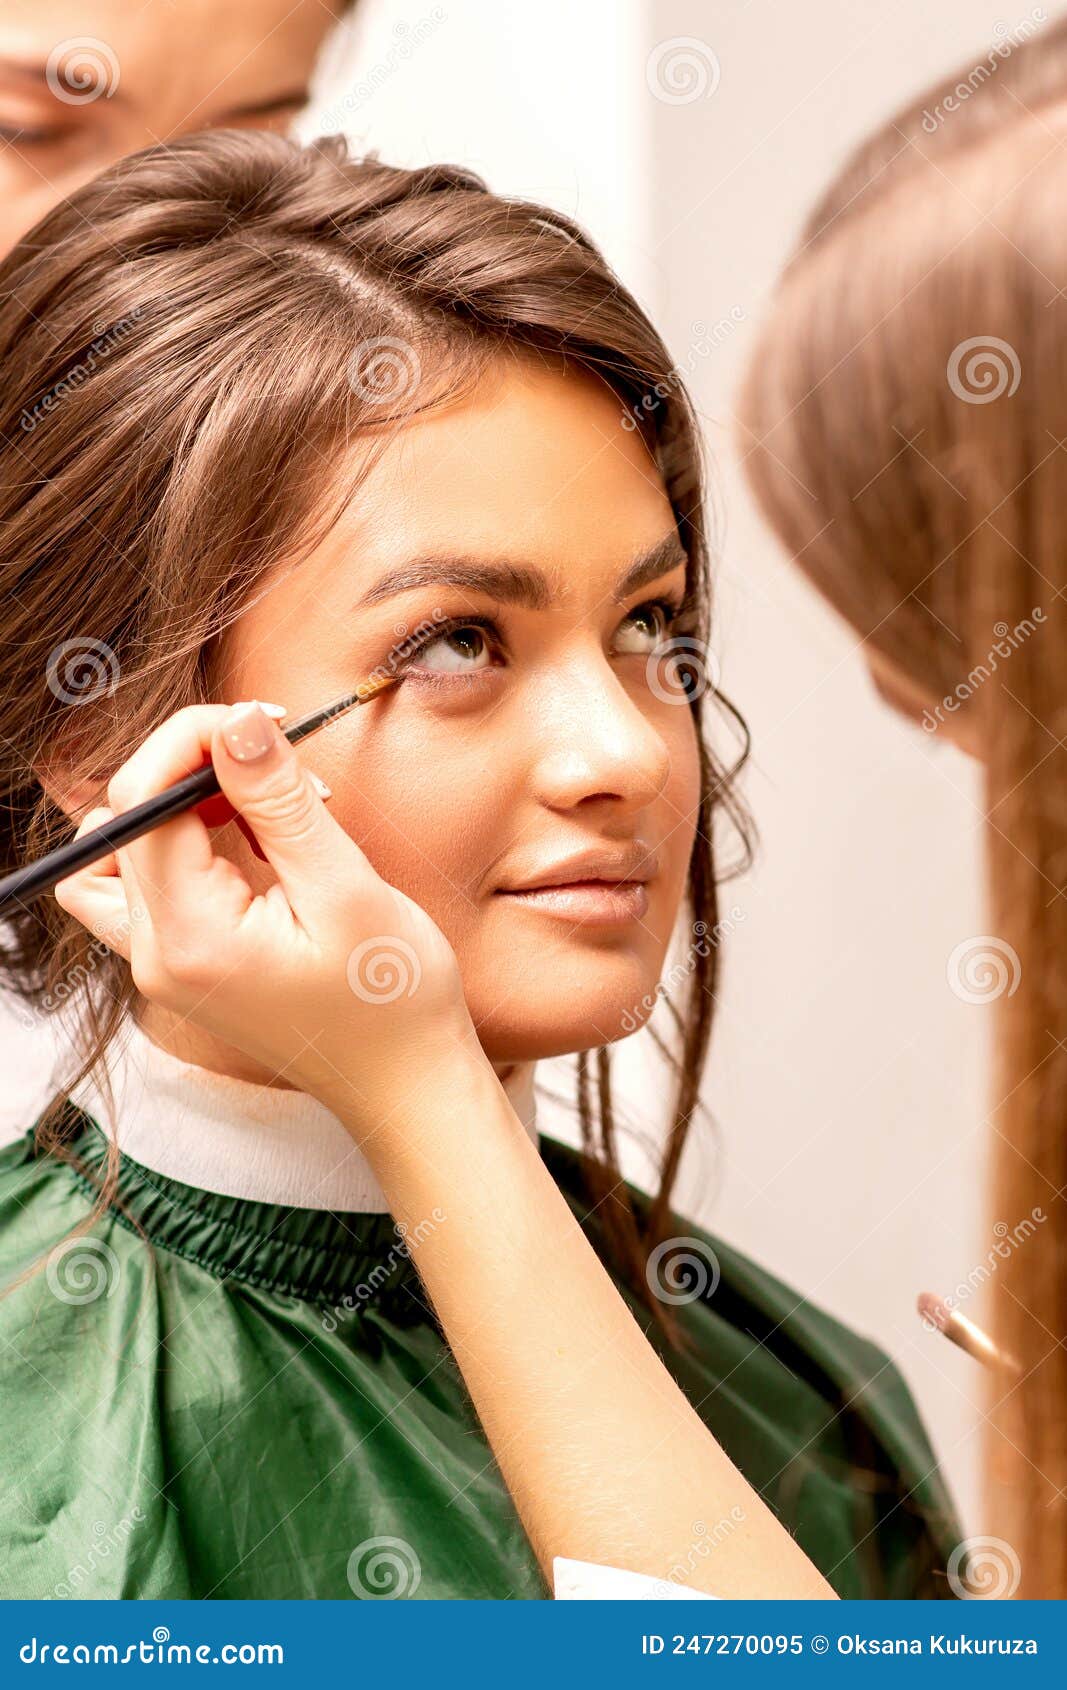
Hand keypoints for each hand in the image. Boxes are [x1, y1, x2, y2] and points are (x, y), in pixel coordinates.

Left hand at [53, 701, 481, 1139]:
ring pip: (125, 847)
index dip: (193, 741)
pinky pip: (150, 880)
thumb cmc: (391, 1002)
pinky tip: (251, 841)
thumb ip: (281, 804)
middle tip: (278, 762)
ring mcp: (162, 962)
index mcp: (188, 940)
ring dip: (183, 805)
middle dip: (194, 767)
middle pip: (125, 819)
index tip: (263, 721)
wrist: (404, 1084)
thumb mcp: (347, 890)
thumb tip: (238, 723)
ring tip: (265, 808)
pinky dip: (186, 843)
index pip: (143, 804)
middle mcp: (155, 955)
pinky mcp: (181, 960)